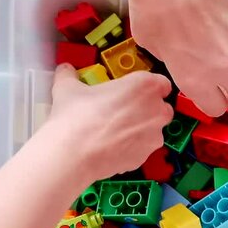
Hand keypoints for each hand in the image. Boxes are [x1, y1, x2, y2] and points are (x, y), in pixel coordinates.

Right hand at [48, 64, 173, 179]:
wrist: (73, 154)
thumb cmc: (76, 116)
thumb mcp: (68, 87)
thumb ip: (71, 75)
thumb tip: (66, 70)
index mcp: (145, 85)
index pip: (161, 83)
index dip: (149, 87)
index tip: (136, 90)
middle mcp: (157, 110)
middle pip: (161, 107)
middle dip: (147, 109)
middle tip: (124, 110)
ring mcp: (154, 135)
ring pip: (153, 130)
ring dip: (140, 129)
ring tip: (114, 131)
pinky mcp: (145, 156)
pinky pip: (142, 148)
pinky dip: (132, 147)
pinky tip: (111, 146)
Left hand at [125, 0, 227, 116]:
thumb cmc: (152, 8)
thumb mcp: (152, 47)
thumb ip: (175, 64)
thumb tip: (181, 63)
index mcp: (195, 79)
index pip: (216, 109)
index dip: (212, 105)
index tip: (209, 100)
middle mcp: (221, 66)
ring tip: (222, 56)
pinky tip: (217, 29)